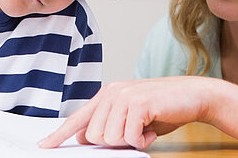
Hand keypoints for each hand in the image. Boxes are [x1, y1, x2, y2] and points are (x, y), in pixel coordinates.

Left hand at [39, 77, 212, 149]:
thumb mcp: (131, 117)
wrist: (193, 95)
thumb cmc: (163, 109)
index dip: (60, 134)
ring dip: (131, 141)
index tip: (44, 145)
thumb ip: (109, 124)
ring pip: (110, 138)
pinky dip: (143, 140)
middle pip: (94, 136)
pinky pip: (130, 137)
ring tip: (145, 128)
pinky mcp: (138, 103)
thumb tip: (86, 138)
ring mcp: (123, 96)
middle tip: (135, 133)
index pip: (78, 118)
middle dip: (115, 142)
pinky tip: (152, 129)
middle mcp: (111, 93)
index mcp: (106, 95)